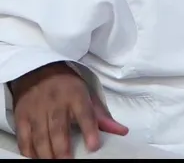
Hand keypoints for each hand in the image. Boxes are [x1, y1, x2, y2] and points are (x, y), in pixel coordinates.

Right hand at [11, 62, 127, 158]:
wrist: (38, 70)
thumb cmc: (68, 87)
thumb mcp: (88, 95)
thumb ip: (102, 116)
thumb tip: (122, 132)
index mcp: (76, 96)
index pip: (85, 115)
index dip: (90, 131)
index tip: (93, 146)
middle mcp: (55, 103)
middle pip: (58, 129)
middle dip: (62, 148)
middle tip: (68, 161)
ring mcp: (36, 110)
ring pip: (40, 136)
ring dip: (46, 153)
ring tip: (53, 162)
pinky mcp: (21, 116)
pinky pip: (23, 137)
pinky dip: (28, 150)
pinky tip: (36, 158)